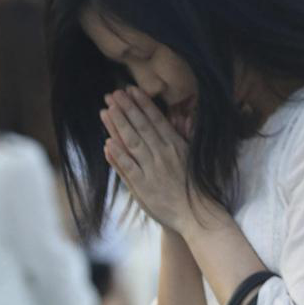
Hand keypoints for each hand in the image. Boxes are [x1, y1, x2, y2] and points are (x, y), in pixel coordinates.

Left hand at [101, 87, 223, 232]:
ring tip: (105, 110)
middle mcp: (164, 154)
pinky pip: (128, 167)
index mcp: (177, 145)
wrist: (198, 214)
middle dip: (126, 108)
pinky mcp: (143, 186)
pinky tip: (107, 143)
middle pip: (141, 126)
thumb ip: (184, 137)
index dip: (142, 104)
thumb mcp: (193, 156)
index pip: (156, 119)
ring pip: (132, 142)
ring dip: (118, 125)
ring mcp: (153, 169)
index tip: (130, 90)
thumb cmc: (196, 186)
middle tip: (113, 94)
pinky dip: (118, 155)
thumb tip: (182, 117)